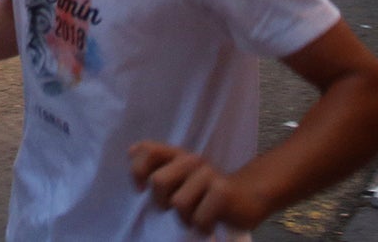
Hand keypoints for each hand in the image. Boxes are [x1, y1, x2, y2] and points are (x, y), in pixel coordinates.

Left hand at [129, 141, 267, 233]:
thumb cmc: (205, 190)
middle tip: (174, 207)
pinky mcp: (222, 192)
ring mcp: (208, 175)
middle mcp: (191, 160)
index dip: (137, 171)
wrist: (247, 195)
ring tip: (195, 214)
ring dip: (184, 218)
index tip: (141, 189)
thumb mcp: (179, 176)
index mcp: (177, 154)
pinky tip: (209, 222)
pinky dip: (201, 226)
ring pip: (178, 204)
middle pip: (158, 182)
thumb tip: (130, 151)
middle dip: (161, 202)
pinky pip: (198, 218)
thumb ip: (156, 165)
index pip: (147, 150)